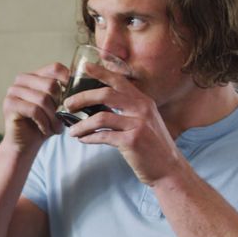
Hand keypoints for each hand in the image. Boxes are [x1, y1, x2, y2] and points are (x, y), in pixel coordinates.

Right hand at [1, 62, 68, 153]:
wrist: (25, 145)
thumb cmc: (43, 125)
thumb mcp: (57, 107)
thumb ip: (64, 93)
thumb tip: (81, 85)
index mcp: (34, 75)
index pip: (55, 68)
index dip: (68, 81)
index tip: (74, 97)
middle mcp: (21, 80)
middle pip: (51, 84)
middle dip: (60, 105)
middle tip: (61, 119)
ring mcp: (13, 91)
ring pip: (43, 99)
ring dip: (53, 117)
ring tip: (56, 128)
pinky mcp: (10, 104)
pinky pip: (34, 110)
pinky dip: (44, 122)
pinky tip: (46, 130)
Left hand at [63, 63, 187, 184]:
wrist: (169, 169)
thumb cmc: (153, 147)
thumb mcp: (145, 122)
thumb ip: (129, 110)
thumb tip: (100, 106)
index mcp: (144, 101)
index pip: (119, 81)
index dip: (101, 72)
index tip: (84, 67)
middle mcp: (142, 109)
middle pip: (106, 94)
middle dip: (82, 97)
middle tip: (68, 104)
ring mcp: (138, 124)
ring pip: (101, 117)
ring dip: (82, 124)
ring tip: (72, 131)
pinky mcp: (132, 141)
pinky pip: (103, 136)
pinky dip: (89, 138)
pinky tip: (83, 140)